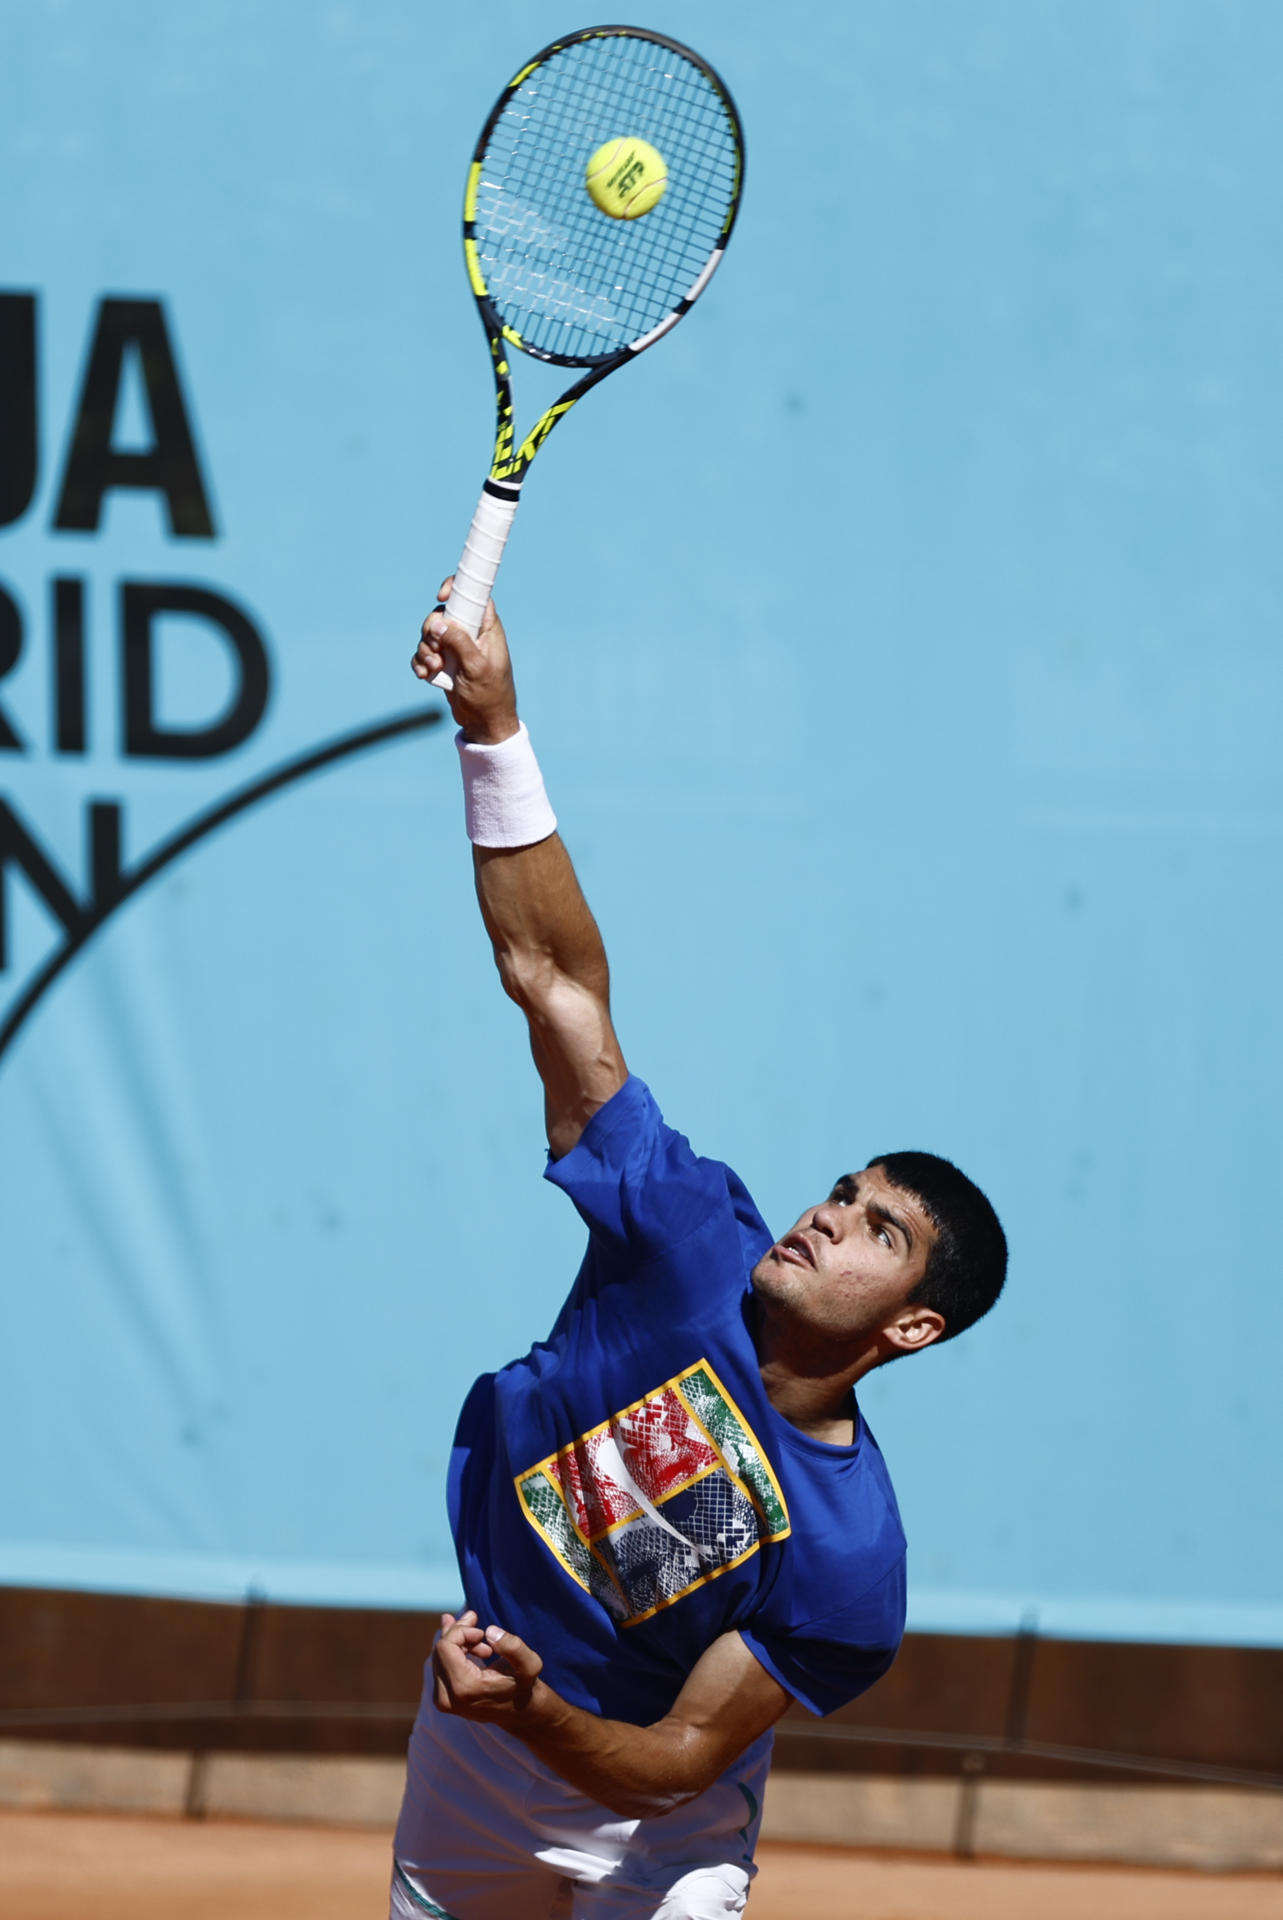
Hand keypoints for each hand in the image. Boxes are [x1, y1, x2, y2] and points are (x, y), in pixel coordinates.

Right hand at [412, 578, 519, 745]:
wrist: (484, 723)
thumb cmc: (490, 695)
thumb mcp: (477, 667)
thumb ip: (458, 642)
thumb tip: (438, 623)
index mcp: (486, 629)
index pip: (473, 595)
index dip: (456, 589)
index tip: (442, 596)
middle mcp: (470, 634)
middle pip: (442, 614)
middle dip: (432, 630)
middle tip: (436, 650)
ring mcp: (455, 648)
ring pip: (430, 634)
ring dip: (425, 650)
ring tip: (433, 669)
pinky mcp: (443, 663)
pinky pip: (423, 654)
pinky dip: (421, 663)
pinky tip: (426, 676)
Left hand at [432, 1609, 546, 1724]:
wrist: (518, 1713)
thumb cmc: (523, 1686)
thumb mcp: (529, 1664)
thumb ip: (513, 1646)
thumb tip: (489, 1632)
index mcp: (465, 1688)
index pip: (445, 1646)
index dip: (462, 1631)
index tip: (482, 1633)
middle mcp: (447, 1698)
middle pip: (440, 1650)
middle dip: (460, 1634)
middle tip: (481, 1631)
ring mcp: (442, 1701)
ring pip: (439, 1655)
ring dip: (459, 1644)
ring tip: (484, 1648)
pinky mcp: (441, 1700)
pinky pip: (440, 1665)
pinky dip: (455, 1653)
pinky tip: (473, 1653)